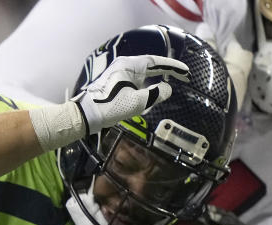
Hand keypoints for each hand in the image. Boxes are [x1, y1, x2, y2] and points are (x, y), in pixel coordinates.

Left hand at [74, 55, 188, 134]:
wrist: (85, 116)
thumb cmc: (110, 107)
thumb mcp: (137, 102)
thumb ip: (156, 94)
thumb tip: (167, 89)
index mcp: (129, 65)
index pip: (156, 61)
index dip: (172, 66)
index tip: (185, 71)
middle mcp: (124, 66)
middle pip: (150, 65)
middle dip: (166, 71)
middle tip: (182, 76)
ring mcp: (118, 74)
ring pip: (143, 73)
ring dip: (156, 77)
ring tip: (170, 82)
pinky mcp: (115, 83)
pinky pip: (135, 80)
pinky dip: (146, 83)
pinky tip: (151, 90)